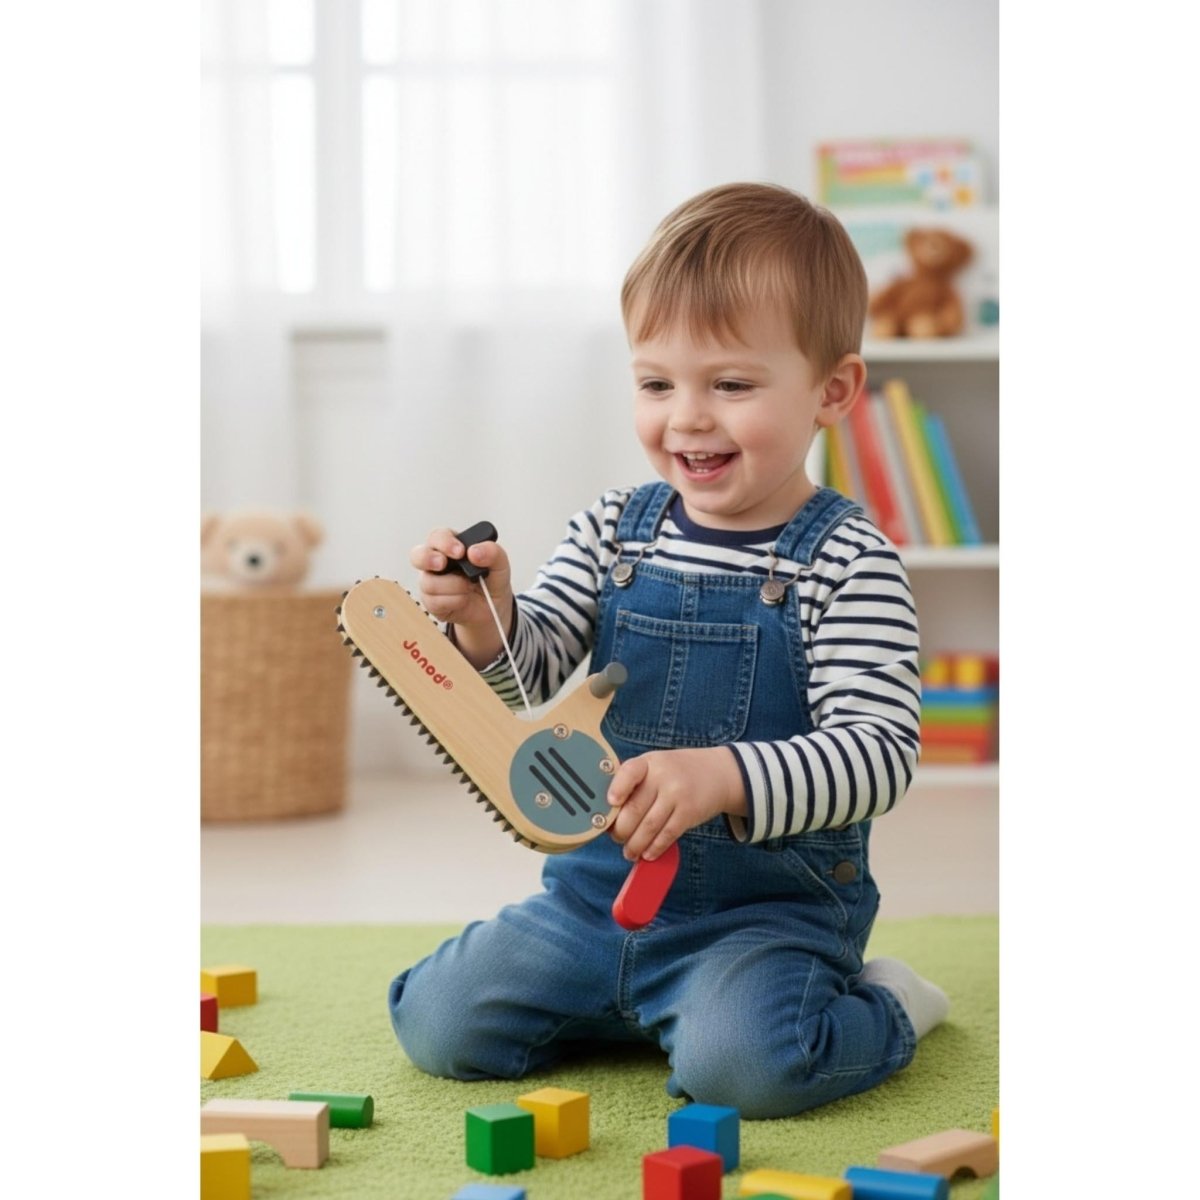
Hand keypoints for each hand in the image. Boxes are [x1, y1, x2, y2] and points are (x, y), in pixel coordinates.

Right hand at [409, 529, 513, 666]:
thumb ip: (493, 552)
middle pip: (417, 555)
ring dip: (454, 587)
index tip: (460, 552)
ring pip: (429, 583)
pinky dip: (454, 602)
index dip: (445, 542)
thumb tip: (474, 551)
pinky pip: (434, 602)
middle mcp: (437, 562)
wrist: (493, 609)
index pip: (438, 536)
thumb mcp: (500, 564)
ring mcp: (431, 582)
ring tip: (469, 588)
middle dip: (428, 559)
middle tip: (443, 564)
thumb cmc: (492, 581)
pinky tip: (463, 600)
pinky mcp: (430, 602)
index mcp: (450, 546)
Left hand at [606, 747, 746, 861]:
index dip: (617, 788)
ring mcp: (677, 794)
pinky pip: (667, 834)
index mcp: (648, 762)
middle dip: (621, 830)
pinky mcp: (689, 812)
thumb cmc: (677, 772)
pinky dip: (655, 847)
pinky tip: (647, 853)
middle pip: (635, 808)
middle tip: (617, 838)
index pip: (629, 772)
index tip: (610, 803)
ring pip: (649, 826)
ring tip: (629, 852)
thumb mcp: (656, 766)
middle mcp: (663, 776)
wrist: (718, 773)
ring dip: (635, 844)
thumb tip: (608, 814)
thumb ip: (633, 782)